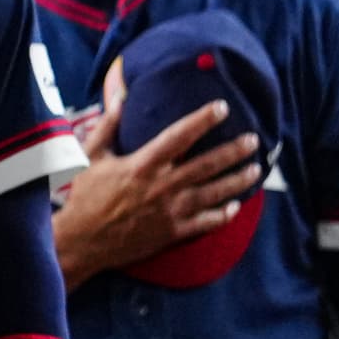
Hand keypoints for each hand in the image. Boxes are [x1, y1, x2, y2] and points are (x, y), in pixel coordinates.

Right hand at [49, 98, 251, 287]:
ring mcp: (171, 211)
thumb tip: (120, 99)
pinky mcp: (173, 232)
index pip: (179, 136)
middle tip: (253, 140)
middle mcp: (162, 186)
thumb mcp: (89, 157)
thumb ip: (106, 126)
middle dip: (233, 151)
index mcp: (142, 165)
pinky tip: (236, 207)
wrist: (82, 240)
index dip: (202, 120)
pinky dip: (224, 215)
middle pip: (207, 164)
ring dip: (238, 180)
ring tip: (256, 170)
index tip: (222, 107)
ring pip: (214, 193)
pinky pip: (206, 222)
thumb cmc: (84, 196)